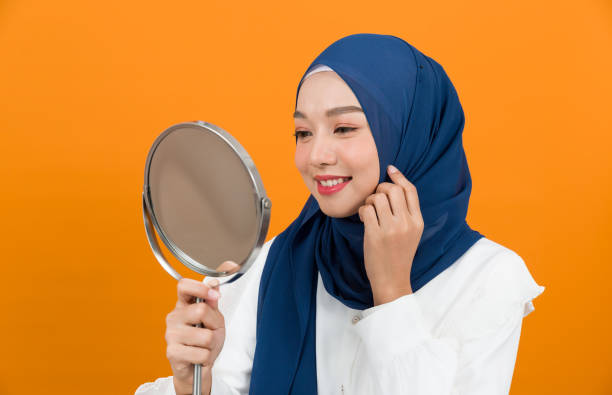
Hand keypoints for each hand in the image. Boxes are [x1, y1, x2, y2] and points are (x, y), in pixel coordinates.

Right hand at [165, 270, 229, 394]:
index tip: (213, 296)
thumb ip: (213, 303)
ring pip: (205, 336)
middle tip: (210, 332)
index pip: (183, 286)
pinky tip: (198, 357)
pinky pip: (201, 353)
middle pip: (200, 310)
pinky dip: (206, 357)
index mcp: (183, 305)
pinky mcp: (172, 352)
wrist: (198, 368)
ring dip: (211, 344)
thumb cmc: (205, 342)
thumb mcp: (214, 319)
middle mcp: (174, 317)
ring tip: (204, 347)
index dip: (200, 288)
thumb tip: (214, 286)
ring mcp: (171, 334)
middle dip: (214, 325)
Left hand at [358, 165, 423, 305]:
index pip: (410, 190)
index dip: (399, 176)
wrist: (392, 280)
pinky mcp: (375, 235)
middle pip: (393, 189)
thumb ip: (406, 213)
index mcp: (418, 221)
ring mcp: (391, 229)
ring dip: (369, 200)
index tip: (389, 169)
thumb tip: (394, 187)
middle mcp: (407, 223)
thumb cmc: (398, 255)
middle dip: (380, 188)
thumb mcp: (411, 233)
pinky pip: (367, 209)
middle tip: (375, 198)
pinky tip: (363, 218)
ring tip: (369, 210)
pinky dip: (362, 210)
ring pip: (378, 197)